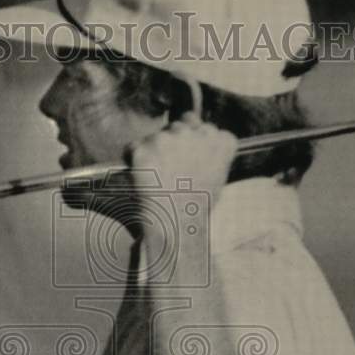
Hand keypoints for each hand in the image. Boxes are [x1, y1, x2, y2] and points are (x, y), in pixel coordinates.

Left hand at [126, 112, 237, 231]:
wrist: (177, 228)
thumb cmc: (198, 210)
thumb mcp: (217, 179)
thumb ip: (210, 155)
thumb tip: (195, 142)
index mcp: (221, 141)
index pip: (208, 129)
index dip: (196, 144)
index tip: (190, 162)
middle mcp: (196, 133)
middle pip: (181, 126)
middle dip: (175, 143)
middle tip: (171, 172)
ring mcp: (169, 138)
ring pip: (157, 136)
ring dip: (155, 151)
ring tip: (159, 180)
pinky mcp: (144, 148)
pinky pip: (133, 147)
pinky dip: (134, 161)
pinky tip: (142, 180)